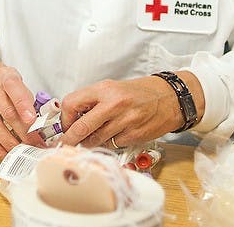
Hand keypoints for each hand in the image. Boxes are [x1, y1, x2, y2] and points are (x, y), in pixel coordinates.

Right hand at [0, 54, 44, 157]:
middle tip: (37, 143)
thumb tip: (39, 119)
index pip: (13, 88)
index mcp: (3, 76)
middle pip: (7, 112)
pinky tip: (8, 153)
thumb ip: (25, 96)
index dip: (23, 104)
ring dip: (11, 142)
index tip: (32, 120)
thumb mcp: (13, 78)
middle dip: (24, 131)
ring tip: (24, 151)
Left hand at [57, 76, 182, 148]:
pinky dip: (109, 143)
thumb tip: (71, 120)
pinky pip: (112, 145)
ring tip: (94, 137)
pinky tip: (115, 135)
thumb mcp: (112, 89)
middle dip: (69, 139)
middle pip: (81, 127)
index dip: (65, 118)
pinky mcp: (134, 135)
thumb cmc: (139, 93)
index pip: (71, 104)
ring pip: (95, 140)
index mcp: (104, 89)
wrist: (169, 98)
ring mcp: (125, 121)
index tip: (65, 125)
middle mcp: (114, 104)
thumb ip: (92, 101)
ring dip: (90, 142)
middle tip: (64, 144)